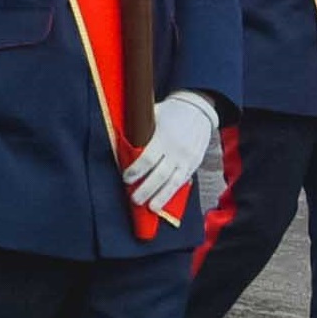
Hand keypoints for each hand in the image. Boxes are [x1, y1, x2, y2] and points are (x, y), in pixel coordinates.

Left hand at [124, 88, 222, 218]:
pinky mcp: (194, 164)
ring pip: (173, 182)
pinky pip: (183, 182)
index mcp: (164, 136)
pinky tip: (164, 202)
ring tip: (151, 208)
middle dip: (146, 189)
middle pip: (160, 175)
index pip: (147, 159)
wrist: (198, 109)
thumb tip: (118, 140)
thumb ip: (138, 129)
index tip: (126, 178)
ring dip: (161, 197)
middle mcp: (177, 150)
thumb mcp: (152, 114)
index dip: (135, 171)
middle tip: (134, 199)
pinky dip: (173, 193)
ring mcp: (187, 159)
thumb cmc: (170, 112)